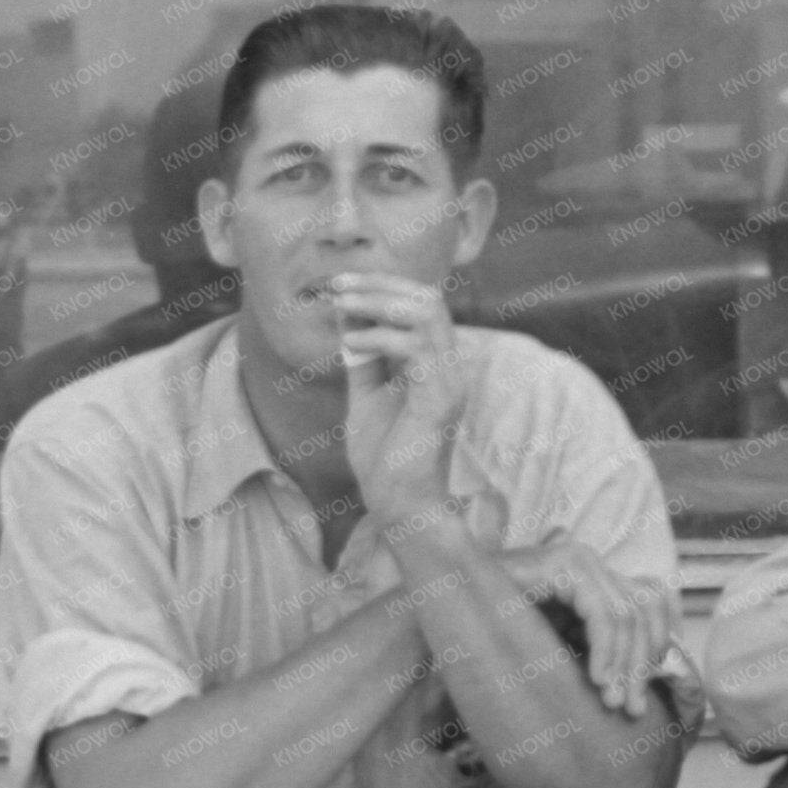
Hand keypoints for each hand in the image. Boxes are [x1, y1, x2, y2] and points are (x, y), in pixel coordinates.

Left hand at [330, 272, 463, 521]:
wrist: (399, 504)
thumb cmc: (385, 456)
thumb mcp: (365, 396)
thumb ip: (362, 358)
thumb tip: (350, 317)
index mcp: (435, 362)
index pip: (421, 302)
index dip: (382, 285)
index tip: (341, 284)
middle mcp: (449, 366)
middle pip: (428, 297)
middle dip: (380, 283)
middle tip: (339, 285)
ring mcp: (449, 380)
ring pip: (426, 314)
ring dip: (379, 302)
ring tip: (342, 306)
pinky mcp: (440, 398)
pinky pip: (416, 348)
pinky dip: (380, 338)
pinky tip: (350, 344)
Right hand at [498, 538, 675, 720]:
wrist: (450, 603)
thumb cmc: (499, 631)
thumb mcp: (558, 644)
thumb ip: (593, 651)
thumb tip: (636, 684)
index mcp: (596, 578)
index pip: (649, 608)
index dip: (655, 651)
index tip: (642, 698)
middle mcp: (593, 562)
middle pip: (642, 614)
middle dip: (641, 667)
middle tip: (631, 710)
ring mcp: (581, 559)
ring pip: (627, 616)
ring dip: (623, 665)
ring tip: (610, 701)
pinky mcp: (567, 566)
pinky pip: (602, 614)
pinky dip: (604, 650)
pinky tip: (595, 680)